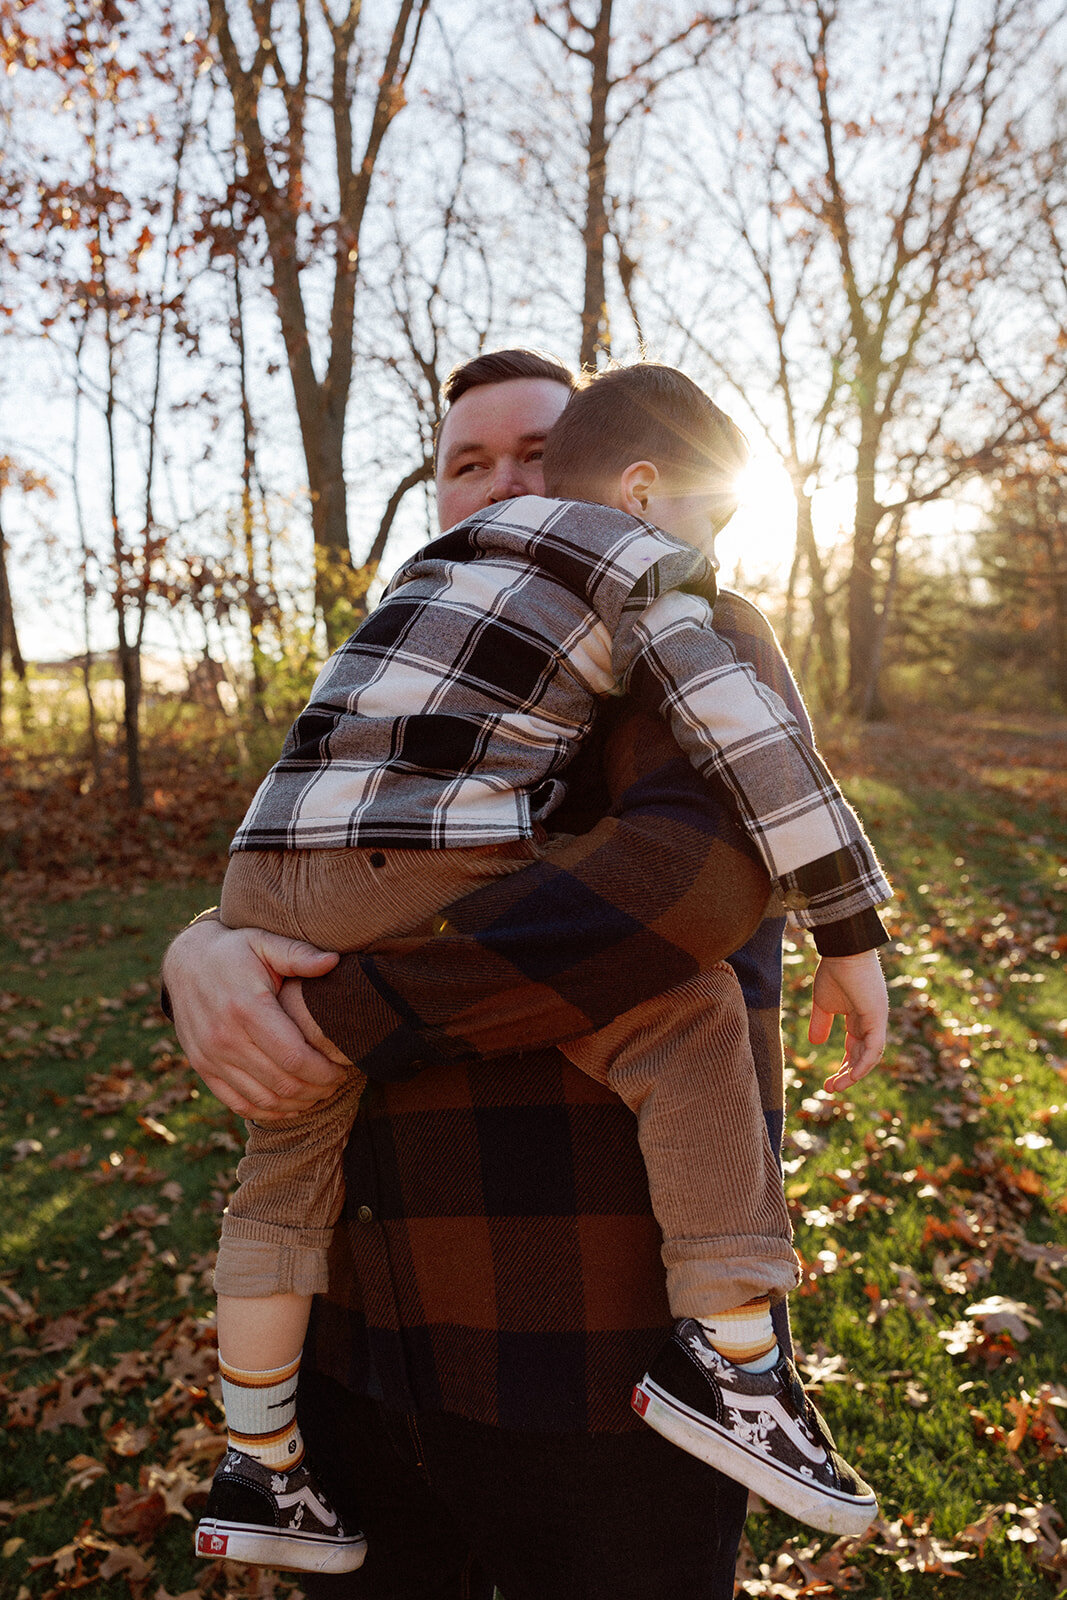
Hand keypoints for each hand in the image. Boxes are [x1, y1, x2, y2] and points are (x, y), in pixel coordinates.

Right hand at [162, 918, 345, 1119]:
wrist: (185, 962)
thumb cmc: (234, 951)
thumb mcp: (264, 942)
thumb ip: (298, 954)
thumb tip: (333, 961)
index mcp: (246, 1007)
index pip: (294, 1057)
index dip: (323, 1071)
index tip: (342, 1069)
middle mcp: (225, 1037)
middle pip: (282, 1083)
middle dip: (316, 1090)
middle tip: (335, 1083)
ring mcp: (210, 1056)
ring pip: (263, 1099)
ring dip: (296, 1104)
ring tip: (318, 1093)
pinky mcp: (202, 1068)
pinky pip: (238, 1103)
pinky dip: (268, 1111)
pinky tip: (289, 1104)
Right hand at [808, 948, 887, 1091]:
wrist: (842, 950)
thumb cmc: (833, 971)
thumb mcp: (823, 1003)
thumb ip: (821, 1023)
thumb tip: (815, 1042)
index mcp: (859, 1018)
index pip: (855, 1049)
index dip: (843, 1066)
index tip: (828, 1081)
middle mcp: (871, 1023)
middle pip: (862, 1057)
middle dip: (847, 1075)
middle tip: (830, 1089)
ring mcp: (876, 1021)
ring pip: (870, 1056)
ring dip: (854, 1074)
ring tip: (837, 1087)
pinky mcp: (877, 1018)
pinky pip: (874, 1047)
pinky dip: (864, 1063)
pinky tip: (851, 1076)